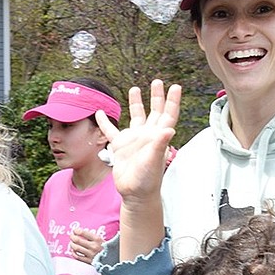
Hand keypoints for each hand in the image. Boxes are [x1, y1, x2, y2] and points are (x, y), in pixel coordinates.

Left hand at [68, 228, 103, 263]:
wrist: (113, 259)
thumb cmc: (106, 248)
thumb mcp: (101, 240)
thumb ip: (92, 236)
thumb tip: (81, 232)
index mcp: (97, 239)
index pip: (83, 232)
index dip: (76, 230)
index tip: (75, 230)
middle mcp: (93, 246)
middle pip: (77, 240)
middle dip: (72, 237)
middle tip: (71, 236)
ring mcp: (90, 254)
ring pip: (76, 248)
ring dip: (72, 244)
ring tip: (72, 243)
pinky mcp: (89, 261)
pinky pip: (78, 257)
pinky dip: (74, 253)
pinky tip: (74, 251)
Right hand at [95, 80, 181, 208]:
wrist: (134, 193)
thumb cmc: (148, 179)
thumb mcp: (154, 160)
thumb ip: (160, 144)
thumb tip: (169, 129)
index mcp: (159, 136)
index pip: (168, 114)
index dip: (172, 101)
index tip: (175, 87)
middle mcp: (148, 135)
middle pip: (155, 111)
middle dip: (157, 96)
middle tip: (157, 82)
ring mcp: (134, 140)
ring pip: (136, 116)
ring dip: (136, 103)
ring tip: (135, 89)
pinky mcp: (120, 146)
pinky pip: (111, 131)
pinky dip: (105, 122)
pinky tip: (99, 113)